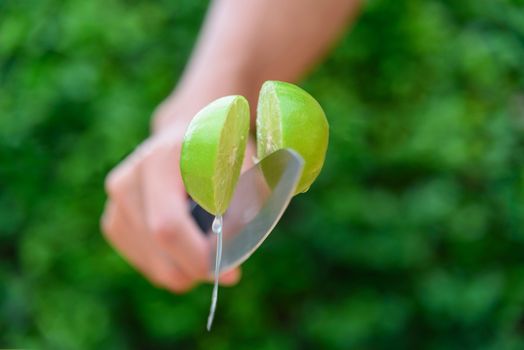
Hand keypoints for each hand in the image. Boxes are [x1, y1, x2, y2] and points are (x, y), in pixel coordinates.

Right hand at [101, 118, 248, 292]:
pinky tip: (187, 245)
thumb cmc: (222, 154)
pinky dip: (171, 265)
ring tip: (209, 246)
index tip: (230, 273)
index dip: (197, 256)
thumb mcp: (243, 171)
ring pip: (151, 262)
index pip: (168, 224)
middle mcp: (128, 180)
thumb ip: (242, 209)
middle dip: (196, 269)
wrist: (186, 134)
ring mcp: (116, 202)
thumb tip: (230, 261)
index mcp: (160, 160)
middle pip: (157, 247)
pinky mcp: (113, 221)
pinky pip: (144, 262)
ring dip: (186, 269)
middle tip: (226, 270)